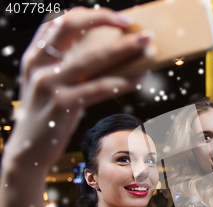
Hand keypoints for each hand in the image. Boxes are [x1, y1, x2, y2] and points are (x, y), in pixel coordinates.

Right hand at [6, 7, 148, 168]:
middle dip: (105, 20)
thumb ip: (66, 66)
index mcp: (36, 55)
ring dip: (124, 48)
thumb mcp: (49, 84)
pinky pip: (101, 87)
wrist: (28, 150)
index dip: (90, 15)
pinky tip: (141, 78)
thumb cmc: (48, 114)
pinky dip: (124, 80)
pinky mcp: (63, 104)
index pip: (60, 20)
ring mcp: (49, 83)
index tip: (118, 17)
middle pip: (71, 26)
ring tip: (148, 46)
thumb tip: (108, 53)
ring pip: (92, 58)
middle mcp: (39, 64)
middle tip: (133, 25)